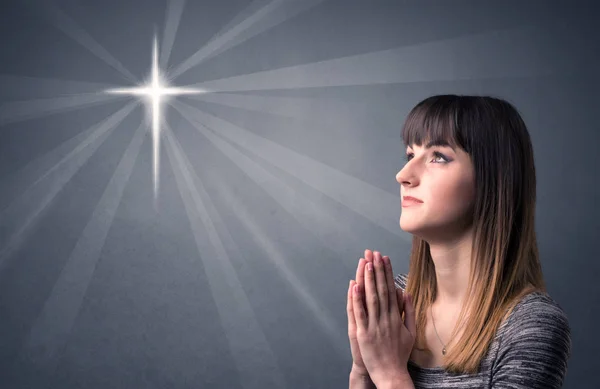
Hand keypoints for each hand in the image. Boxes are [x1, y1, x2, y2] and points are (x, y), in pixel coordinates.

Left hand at [352, 250, 415, 386]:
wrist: (391, 373)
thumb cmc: (399, 353)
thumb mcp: (410, 331)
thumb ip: (408, 311)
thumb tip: (406, 292)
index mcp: (396, 317)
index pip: (390, 289)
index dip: (387, 273)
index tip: (384, 258)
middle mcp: (386, 318)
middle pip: (381, 290)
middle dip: (377, 270)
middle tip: (374, 253)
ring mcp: (374, 325)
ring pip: (371, 299)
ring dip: (368, 280)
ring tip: (366, 263)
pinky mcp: (363, 334)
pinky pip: (360, 314)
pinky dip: (357, 299)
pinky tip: (354, 286)